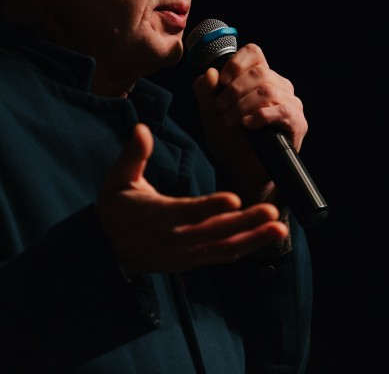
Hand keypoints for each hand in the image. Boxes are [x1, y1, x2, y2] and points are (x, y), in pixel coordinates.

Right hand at [96, 123, 288, 275]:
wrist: (109, 251)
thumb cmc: (115, 209)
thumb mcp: (117, 180)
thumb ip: (133, 156)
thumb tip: (141, 128)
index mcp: (155, 216)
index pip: (186, 211)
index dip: (210, 206)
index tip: (234, 198)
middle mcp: (174, 239)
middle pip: (214, 232)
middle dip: (245, 223)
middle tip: (272, 211)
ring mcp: (185, 254)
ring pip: (224, 247)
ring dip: (254, 238)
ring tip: (279, 227)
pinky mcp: (193, 260)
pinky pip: (222, 254)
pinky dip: (245, 247)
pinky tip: (266, 236)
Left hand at [192, 43, 307, 202]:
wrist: (242, 168)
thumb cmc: (229, 137)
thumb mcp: (210, 113)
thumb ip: (205, 92)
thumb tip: (210, 72)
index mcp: (259, 77)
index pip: (254, 53)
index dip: (236, 63)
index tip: (222, 81)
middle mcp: (278, 85)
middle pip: (259, 72)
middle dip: (234, 90)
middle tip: (220, 108)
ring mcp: (290, 103)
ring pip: (268, 90)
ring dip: (243, 105)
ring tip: (230, 120)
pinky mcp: (297, 122)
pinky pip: (282, 110)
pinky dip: (260, 116)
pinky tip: (248, 125)